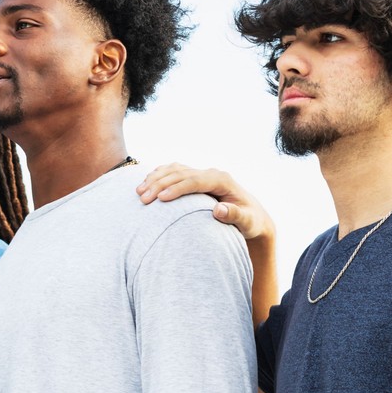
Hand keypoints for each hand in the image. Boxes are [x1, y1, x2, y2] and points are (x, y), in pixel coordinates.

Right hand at [135, 163, 274, 242]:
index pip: (195, 181)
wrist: (252, 217)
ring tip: (139, 192)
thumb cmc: (250, 222)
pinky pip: (174, 172)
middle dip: (160, 184)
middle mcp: (211, 174)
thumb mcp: (248, 222)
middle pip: (181, 174)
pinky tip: (145, 183)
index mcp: (222, 180)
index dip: (177, 188)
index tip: (161, 199)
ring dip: (155, 179)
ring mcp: (203, 174)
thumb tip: (219, 211)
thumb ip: (235, 216)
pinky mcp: (196, 179)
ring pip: (174, 170)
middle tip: (143, 199)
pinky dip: (159, 175)